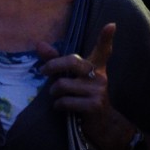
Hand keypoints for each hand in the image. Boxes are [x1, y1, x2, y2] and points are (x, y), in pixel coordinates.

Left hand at [39, 23, 135, 149]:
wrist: (102, 124)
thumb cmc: (82, 95)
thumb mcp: (71, 77)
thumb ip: (56, 60)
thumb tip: (38, 44)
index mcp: (96, 66)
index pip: (103, 49)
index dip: (106, 37)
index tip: (111, 25)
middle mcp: (100, 76)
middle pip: (72, 61)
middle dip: (52, 66)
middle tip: (42, 71)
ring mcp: (98, 91)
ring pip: (62, 85)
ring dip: (53, 92)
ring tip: (57, 96)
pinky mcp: (94, 106)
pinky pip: (65, 101)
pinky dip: (58, 105)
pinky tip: (61, 108)